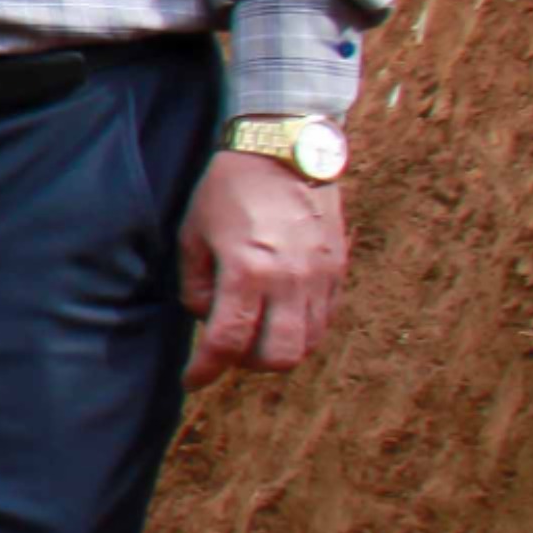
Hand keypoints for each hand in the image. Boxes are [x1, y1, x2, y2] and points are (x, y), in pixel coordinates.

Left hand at [182, 148, 349, 381]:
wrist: (284, 152)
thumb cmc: (229, 189)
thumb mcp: (193, 234)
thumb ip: (198, 286)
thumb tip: (208, 319)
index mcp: (248, 271)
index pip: (228, 342)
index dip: (206, 370)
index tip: (193, 380)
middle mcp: (291, 280)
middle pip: (278, 357)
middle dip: (247, 362)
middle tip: (227, 347)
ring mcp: (322, 277)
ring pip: (307, 344)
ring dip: (276, 348)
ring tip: (253, 329)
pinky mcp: (339, 270)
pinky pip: (325, 320)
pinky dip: (300, 329)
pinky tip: (278, 313)